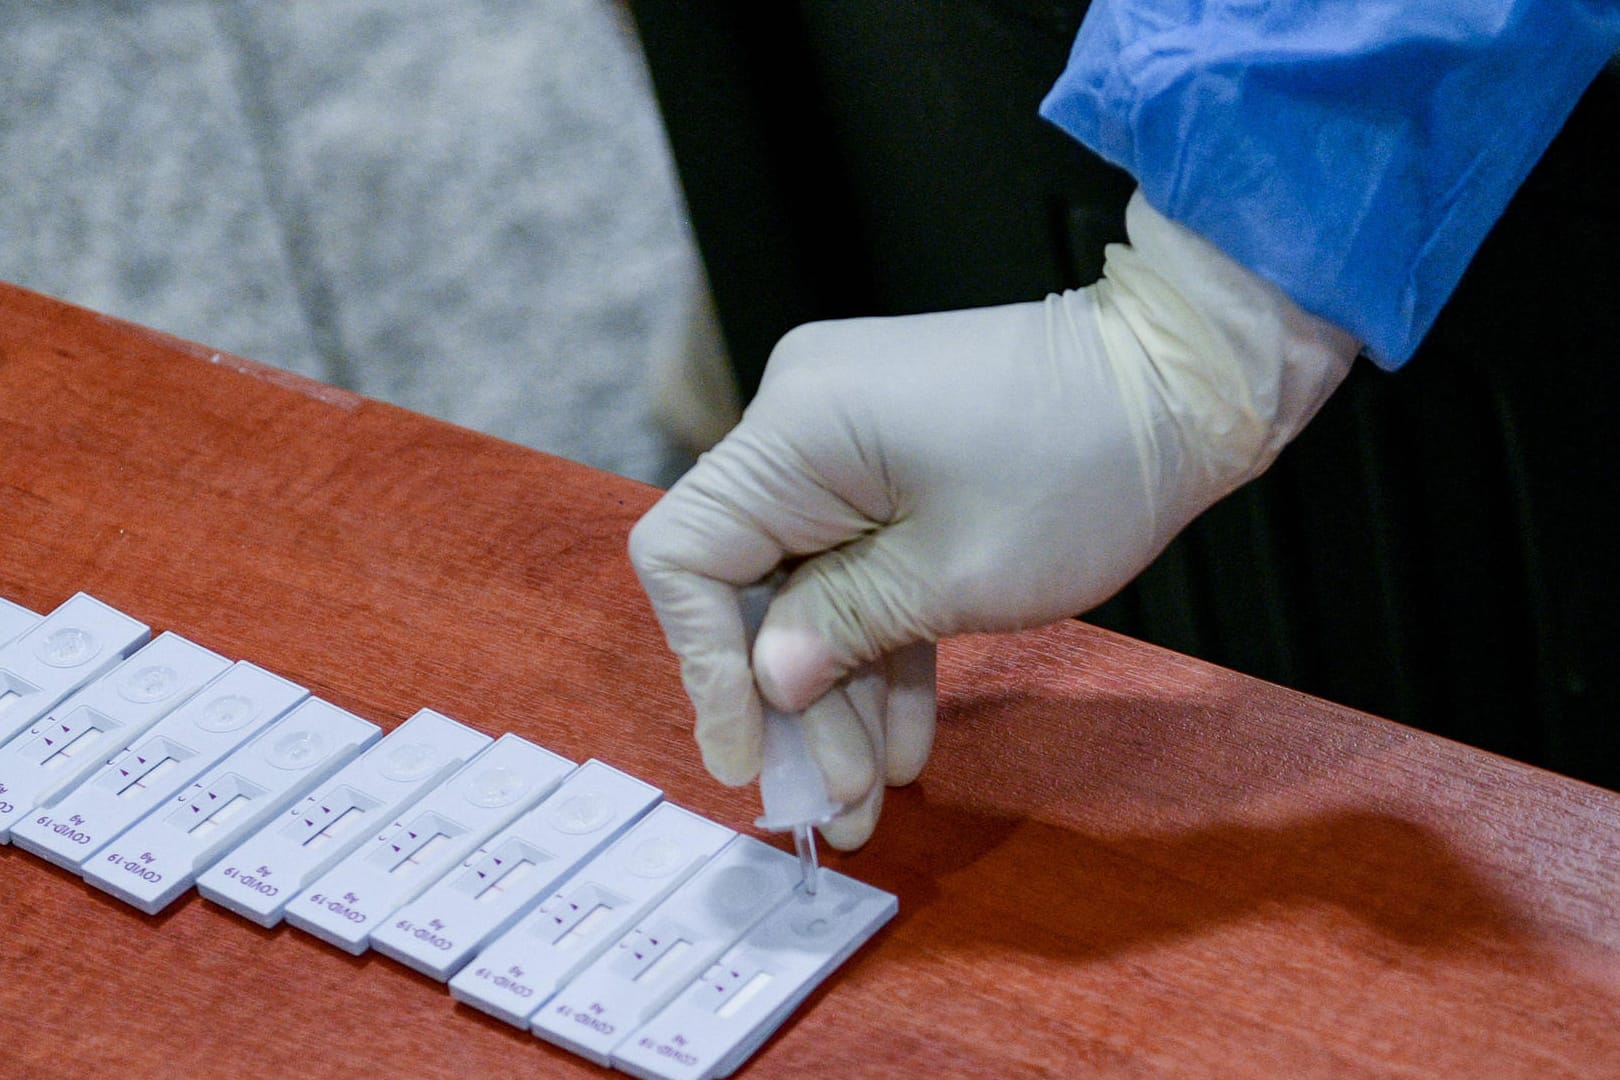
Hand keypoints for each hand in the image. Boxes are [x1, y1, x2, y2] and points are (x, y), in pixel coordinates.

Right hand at [629, 190, 1358, 847]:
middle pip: (749, 584)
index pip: (684, 555)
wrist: (1183, 379)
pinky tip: (901, 740)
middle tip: (827, 805)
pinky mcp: (890, 465)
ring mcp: (845, 443)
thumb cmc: (1082, 468)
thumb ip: (847, 631)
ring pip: (809, 587)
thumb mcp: (961, 575)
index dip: (702, 665)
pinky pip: (859, 565)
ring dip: (840, 692)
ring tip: (867, 800)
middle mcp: (799, 424)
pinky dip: (879, 644)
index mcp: (796, 430)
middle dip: (790, 702)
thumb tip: (767, 681)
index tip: (747, 758)